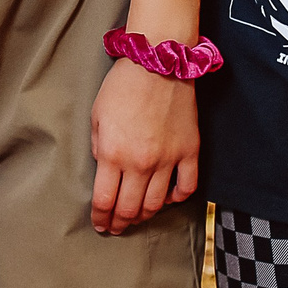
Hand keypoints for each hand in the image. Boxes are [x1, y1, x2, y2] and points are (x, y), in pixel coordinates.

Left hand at [88, 58, 198, 234]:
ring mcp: (168, 159)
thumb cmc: (123, 84)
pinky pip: (187, 186)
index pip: (105, 200)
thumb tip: (104, 167)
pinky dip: (177, 198)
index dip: (101, 217)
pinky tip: (167, 198)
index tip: (100, 223)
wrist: (158, 61)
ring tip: (138, 217)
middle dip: (120, 222)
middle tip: (116, 227)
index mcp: (112, 153)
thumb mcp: (97, 115)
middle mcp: (140, 162)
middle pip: (130, 208)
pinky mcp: (190, 151)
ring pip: (156, 204)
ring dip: (145, 215)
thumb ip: (98, 146)